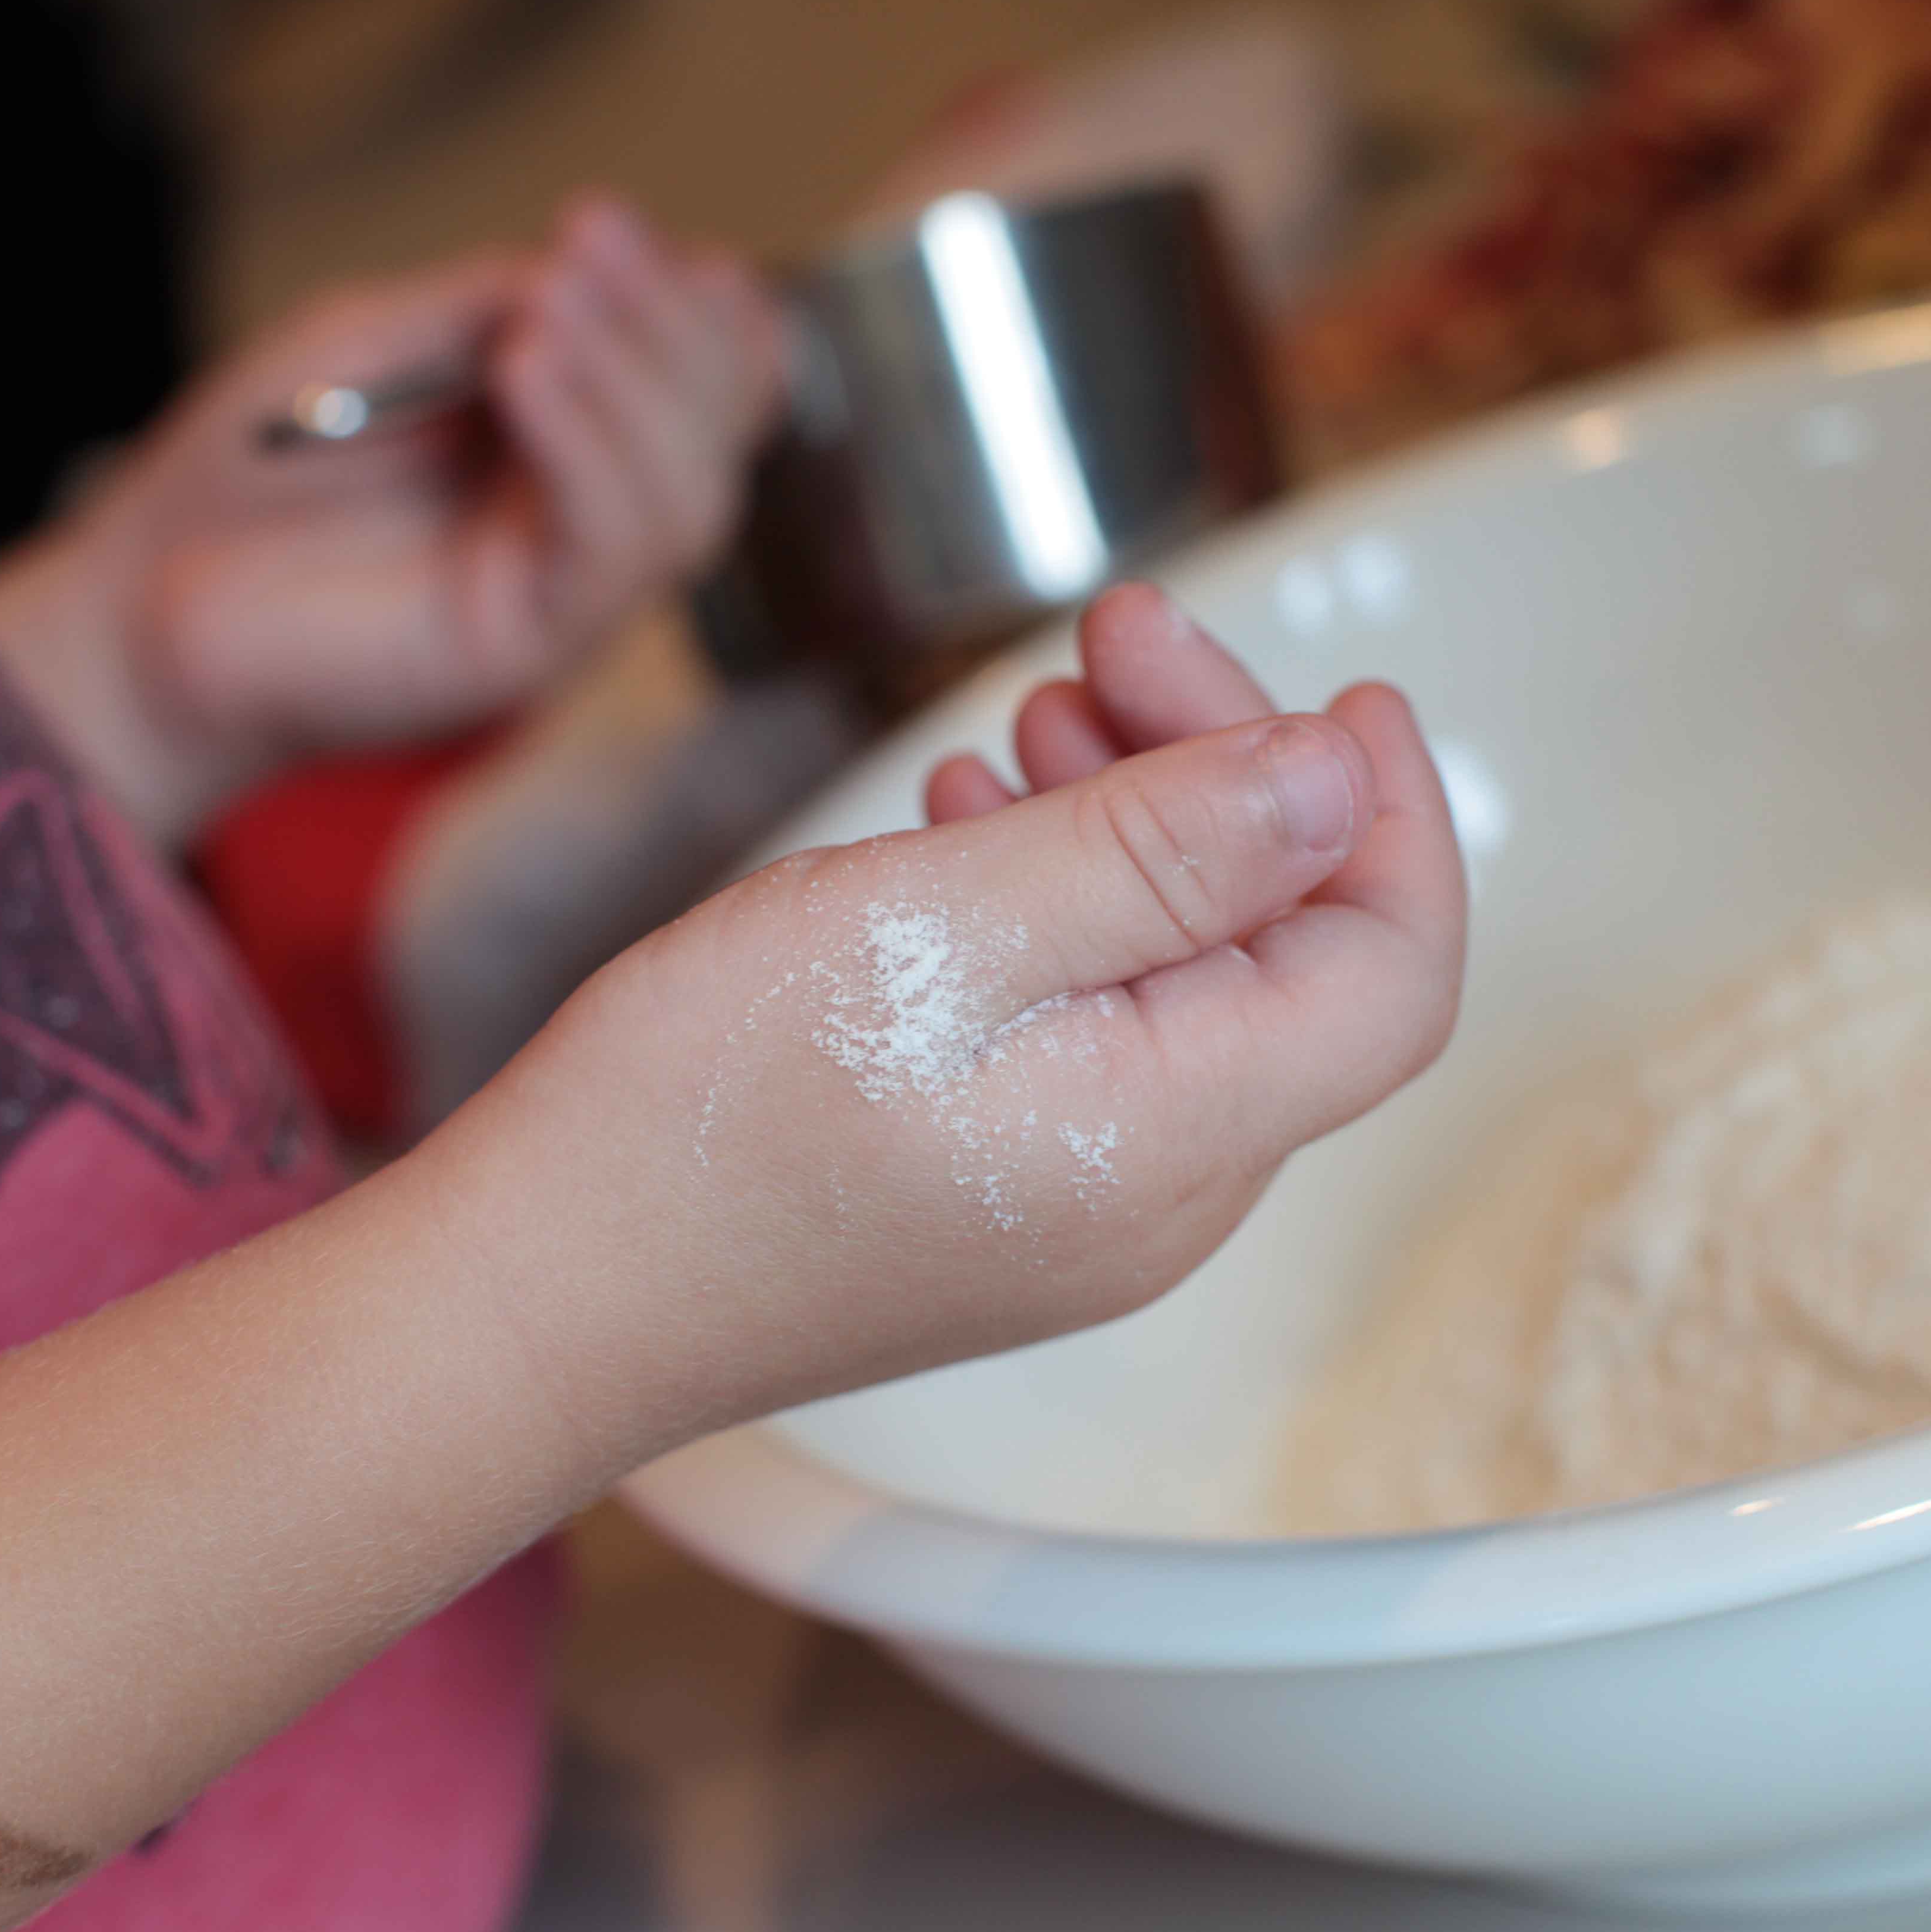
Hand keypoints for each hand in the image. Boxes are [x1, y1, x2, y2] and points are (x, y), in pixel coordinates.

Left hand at [0, 194, 786, 845]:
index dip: (687, 296)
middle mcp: (589, 519)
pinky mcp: (524, 648)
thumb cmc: (244, 478)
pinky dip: (586, 449)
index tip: (598, 218)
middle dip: (667, 320)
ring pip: (688, 498)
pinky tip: (528, 373)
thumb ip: (484, 308)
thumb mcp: (371, 344)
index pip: (706, 373)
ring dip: (636, 378)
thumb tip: (593, 272)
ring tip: (545, 312)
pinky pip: (609, 554)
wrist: (137, 602)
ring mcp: (566, 592)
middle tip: (583, 239)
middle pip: (716, 427)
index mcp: (572, 440)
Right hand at [427, 582, 1467, 1453]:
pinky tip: (971, 822)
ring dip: (1140, 822)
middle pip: (1286, 955)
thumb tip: (1336, 776)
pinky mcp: (1005, 1196)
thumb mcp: (940, 925)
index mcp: (1178, 1138)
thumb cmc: (705, 1113)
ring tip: (1036, 711)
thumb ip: (1162, 850)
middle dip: (1228, 774)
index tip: (1341, 687)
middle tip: (1109, 637)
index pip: (1389, 972)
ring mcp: (1082, 1208)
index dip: (1392, 818)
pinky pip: (1098, 1026)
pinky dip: (1065, 901)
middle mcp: (1162, 1198)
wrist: (538, 1294)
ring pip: (1186, 979)